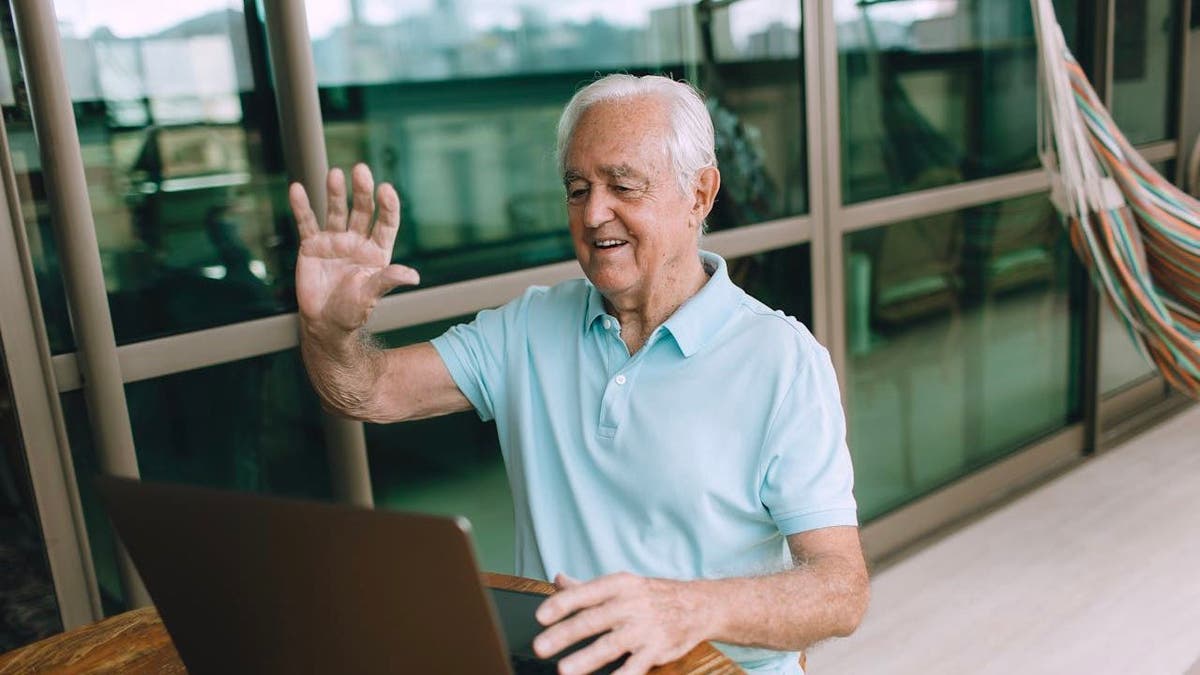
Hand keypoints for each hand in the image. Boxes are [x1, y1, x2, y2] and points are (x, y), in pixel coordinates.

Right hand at [289, 164, 418, 338]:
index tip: (386, 189)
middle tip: (361, 170)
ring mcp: (334, 241)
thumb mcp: (371, 295)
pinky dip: (302, 207)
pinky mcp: (312, 245)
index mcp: (377, 252)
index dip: (387, 206)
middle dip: (362, 192)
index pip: (386, 224)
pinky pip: (306, 223)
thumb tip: (413, 276)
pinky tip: (297, 190)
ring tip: (335, 174)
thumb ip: (387, 280)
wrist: (324, 322)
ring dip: (336, 192)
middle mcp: (357, 241)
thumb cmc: (352, 311)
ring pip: (336, 211)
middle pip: (362, 211)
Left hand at [533, 572, 706, 674]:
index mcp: (619, 585)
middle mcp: (631, 605)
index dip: (561, 604)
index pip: (585, 593)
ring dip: (586, 659)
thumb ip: (587, 588)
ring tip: (564, 670)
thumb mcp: (622, 584)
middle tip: (540, 647)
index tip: (540, 617)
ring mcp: (645, 628)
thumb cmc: (652, 595)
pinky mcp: (657, 649)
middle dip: (564, 635)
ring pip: (611, 645)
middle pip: (593, 620)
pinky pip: (636, 666)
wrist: (698, 605)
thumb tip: (558, 581)